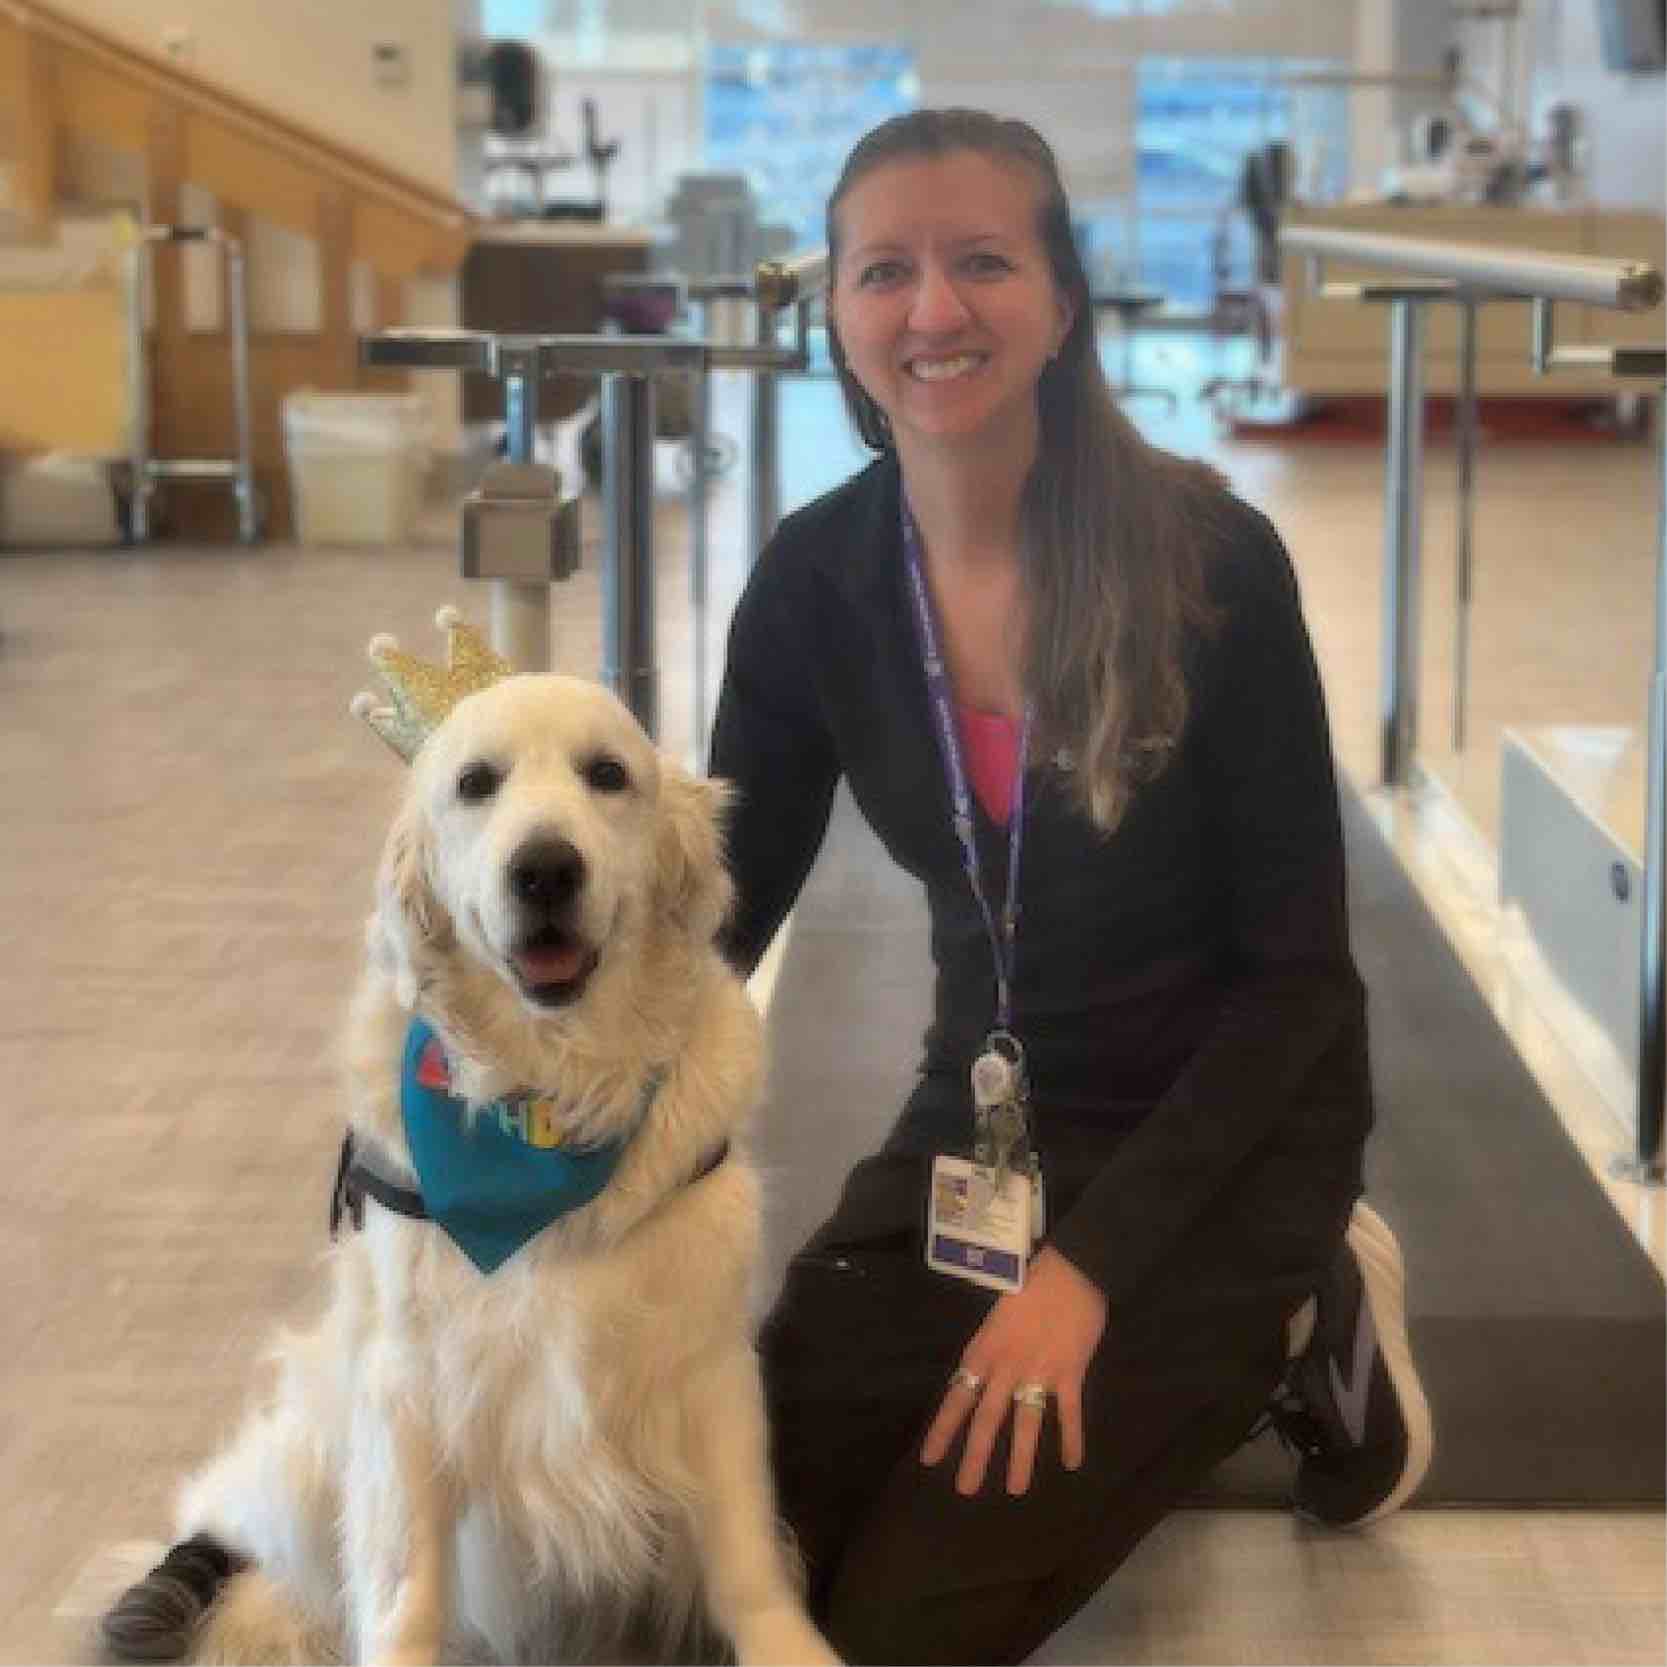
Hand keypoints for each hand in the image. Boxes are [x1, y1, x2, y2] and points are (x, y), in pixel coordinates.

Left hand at [919, 1246, 1107, 1496]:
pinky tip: (1072, 1463)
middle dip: (975, 1456)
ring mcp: (1039, 1372)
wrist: (1069, 1270)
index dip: (943, 1430)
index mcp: (984, 1351)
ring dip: (1021, 1459)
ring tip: (1015, 1489)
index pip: (958, 1398)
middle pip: (987, 1419)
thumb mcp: (996, 1318)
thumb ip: (990, 1351)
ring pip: (1025, 1423)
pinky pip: (1069, 1413)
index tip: (930, 1459)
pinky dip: (1071, 1438)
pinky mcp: (1070, 1373)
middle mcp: (1006, 1367)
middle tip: (964, 1490)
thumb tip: (979, 1380)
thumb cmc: (1029, 1285)